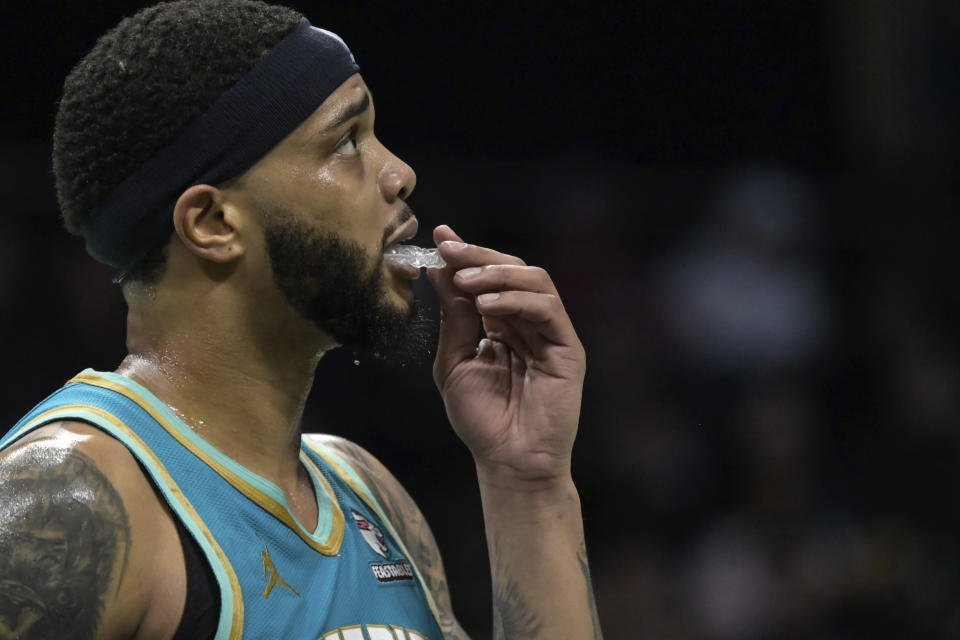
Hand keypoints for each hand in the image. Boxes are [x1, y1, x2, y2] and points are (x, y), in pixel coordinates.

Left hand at [426, 225, 585, 487]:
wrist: (508, 462)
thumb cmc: (482, 419)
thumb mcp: (454, 362)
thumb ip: (453, 318)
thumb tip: (440, 271)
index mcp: (501, 324)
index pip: (488, 278)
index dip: (466, 255)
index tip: (439, 237)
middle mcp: (527, 323)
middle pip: (512, 270)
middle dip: (478, 256)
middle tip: (449, 248)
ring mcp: (550, 333)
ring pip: (534, 281)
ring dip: (497, 273)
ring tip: (465, 279)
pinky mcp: (567, 348)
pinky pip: (548, 309)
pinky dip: (518, 299)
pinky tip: (487, 305)